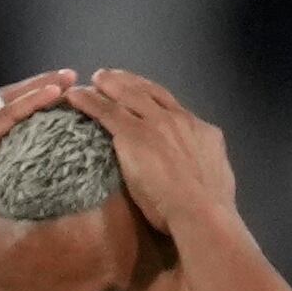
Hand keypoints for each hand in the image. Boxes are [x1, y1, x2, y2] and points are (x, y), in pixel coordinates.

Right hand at [0, 73, 77, 246]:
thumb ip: (3, 184)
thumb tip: (35, 197)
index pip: (4, 110)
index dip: (30, 99)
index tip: (60, 93)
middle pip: (9, 97)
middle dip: (40, 84)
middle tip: (70, 76)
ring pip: (11, 99)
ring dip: (42, 86)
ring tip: (69, 78)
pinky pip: (8, 114)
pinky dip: (32, 101)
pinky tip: (54, 93)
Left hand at [65, 69, 241, 242]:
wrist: (201, 213)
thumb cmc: (210, 209)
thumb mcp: (216, 178)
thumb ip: (202, 166)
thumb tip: (197, 171)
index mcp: (202, 131)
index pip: (174, 107)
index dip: (154, 96)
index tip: (143, 92)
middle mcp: (179, 120)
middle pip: (150, 92)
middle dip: (130, 82)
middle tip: (113, 77)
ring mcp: (155, 124)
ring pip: (126, 95)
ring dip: (108, 84)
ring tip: (95, 79)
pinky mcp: (132, 134)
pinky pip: (105, 111)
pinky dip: (88, 100)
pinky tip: (75, 96)